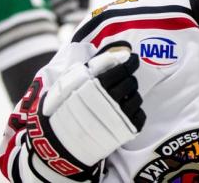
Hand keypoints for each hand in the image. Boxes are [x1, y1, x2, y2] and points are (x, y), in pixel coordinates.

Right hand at [26, 46, 144, 178]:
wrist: (58, 143)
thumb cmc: (62, 110)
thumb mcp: (68, 83)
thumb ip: (91, 68)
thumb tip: (114, 56)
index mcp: (96, 86)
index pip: (122, 69)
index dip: (130, 63)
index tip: (132, 60)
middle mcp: (109, 101)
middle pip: (131, 82)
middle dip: (129, 79)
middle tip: (124, 80)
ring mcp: (119, 118)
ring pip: (137, 98)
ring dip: (132, 95)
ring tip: (123, 97)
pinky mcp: (125, 132)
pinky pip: (141, 116)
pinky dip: (137, 111)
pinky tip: (126, 110)